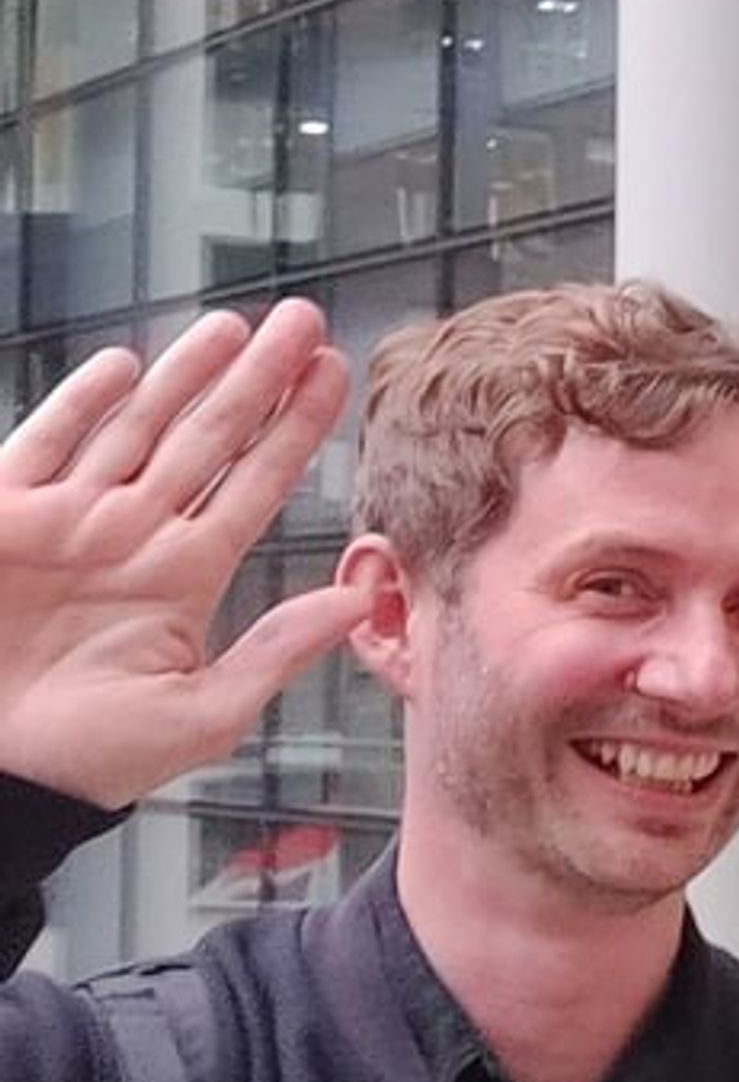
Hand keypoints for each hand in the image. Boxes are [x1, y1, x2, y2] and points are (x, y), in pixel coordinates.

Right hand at [0, 301, 374, 811]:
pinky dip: (81, 406)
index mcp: (184, 576)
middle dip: (255, 381)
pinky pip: (44, 446)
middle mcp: (133, 536)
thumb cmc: (87, 758)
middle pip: (207, 439)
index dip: (295, 430)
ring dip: (183, 377)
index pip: (255, 485)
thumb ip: (277, 652)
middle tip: (303, 323)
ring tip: (234, 328)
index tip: (337, 374)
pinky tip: (125, 365)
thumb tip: (359, 601)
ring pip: (137, 428)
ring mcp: (67, 521)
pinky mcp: (1, 515)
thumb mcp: (200, 713)